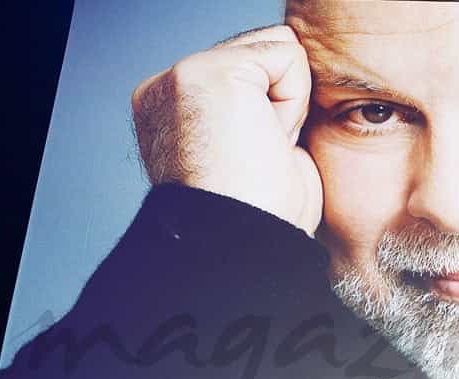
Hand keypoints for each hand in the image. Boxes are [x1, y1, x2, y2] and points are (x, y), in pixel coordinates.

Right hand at [131, 24, 322, 235]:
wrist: (243, 246)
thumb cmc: (261, 216)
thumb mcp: (256, 153)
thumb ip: (258, 109)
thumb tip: (286, 83)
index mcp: (172, 110)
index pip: (252, 73)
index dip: (275, 115)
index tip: (255, 161)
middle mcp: (166, 88)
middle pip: (266, 57)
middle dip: (281, 107)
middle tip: (260, 157)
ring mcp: (182, 76)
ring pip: (279, 53)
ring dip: (287, 105)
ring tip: (260, 148)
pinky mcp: (207, 72)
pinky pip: (287, 57)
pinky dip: (293, 101)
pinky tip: (264, 137)